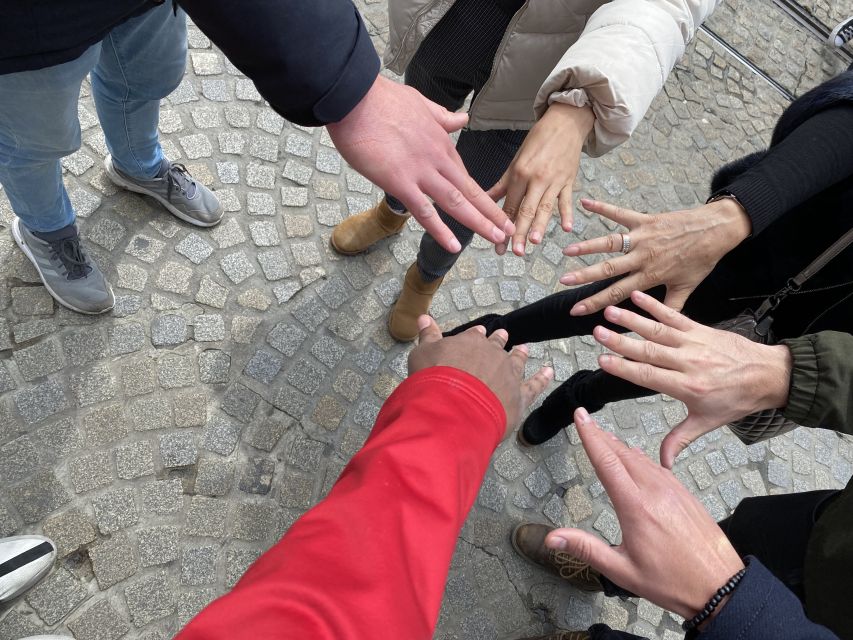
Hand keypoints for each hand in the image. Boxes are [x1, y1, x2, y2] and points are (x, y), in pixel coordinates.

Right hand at [327, 76, 513, 252]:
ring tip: (497, 238)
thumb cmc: (380, 99)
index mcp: (440, 141)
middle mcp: (436, 158)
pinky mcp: (400, 182)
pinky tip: (454, 246)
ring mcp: (420, 172)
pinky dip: (440, 231)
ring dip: (479, 222)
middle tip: (509, 229)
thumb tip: (461, 118)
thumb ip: (441, 115)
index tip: (490, 207)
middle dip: (492, 212)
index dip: (478, 193)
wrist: (355, 97)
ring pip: (456, 202)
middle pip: (470, 190)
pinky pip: (424, 212)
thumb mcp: (420, 103)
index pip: (463, 173)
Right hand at [408, 316, 552, 436]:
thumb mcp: (421, 353)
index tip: (480, 333)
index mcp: (470, 342)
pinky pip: (535, 385)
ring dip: (520, 354)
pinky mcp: (519, 395)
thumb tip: (424, 317)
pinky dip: (543, 378)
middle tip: (504, 336)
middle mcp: (492, 354)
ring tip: (524, 348)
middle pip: (497, 345)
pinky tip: (549, 372)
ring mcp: (508, 374)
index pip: (474, 336)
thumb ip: (427, 336)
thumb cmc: (433, 379)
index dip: (477, 335)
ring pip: (517, 361)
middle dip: (499, 340)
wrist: (452, 406)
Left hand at [489, 103, 593, 255]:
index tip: (498, 245)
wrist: (565, 122)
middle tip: (514, 252)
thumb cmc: (538, 141)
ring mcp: (554, 180)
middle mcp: (536, 178)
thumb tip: (483, 200)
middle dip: (518, 232)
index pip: (509, 205)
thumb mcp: (516, 160)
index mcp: (519, 173)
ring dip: (539, 225)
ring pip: (545, 207)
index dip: (504, 226)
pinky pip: (567, 199)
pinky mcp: (569, 180)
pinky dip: (567, 213)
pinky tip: (567, 228)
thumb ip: (502, 184)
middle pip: (525, 209)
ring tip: (533, 242)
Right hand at [546, 409, 744, 622]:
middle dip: (601, 434)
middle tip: (586, 420)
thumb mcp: (622, 571)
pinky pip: (658, 467)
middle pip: (622, 453)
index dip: (590, 436)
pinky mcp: (685, 494)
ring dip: (620, 445)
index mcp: (636, 507)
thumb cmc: (673, 582)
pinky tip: (636, 457)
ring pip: (641, 458)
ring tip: (605, 436)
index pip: (607, 461)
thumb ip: (586, 549)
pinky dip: (640, 457)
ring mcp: (673, 490)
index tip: (580, 416)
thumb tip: (553, 538)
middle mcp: (655, 491)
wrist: (722, 586)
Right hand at [560, 197, 751, 314]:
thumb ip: (671, 306)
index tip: (576, 310)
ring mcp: (643, 237)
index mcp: (650, 276)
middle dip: (584, 276)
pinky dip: (602, 207)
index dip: (594, 303)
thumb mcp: (687, 287)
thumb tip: (657, 325)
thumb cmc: (701, 259)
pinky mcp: (645, 220)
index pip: (616, 293)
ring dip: (587, 246)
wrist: (717, 231)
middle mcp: (643, 257)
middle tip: (563, 281)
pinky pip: (620, 213)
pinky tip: (585, 203)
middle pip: (608, 269)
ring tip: (567, 250)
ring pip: (610, 243)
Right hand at [593, 291, 791, 466]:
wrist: (769, 375)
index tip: (602, 361)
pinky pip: (674, 315)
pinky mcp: (700, 329)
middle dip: (621, 341)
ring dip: (632, 319)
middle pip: (648, 350)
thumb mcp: (708, 422)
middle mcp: (688, 362)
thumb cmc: (737, 399)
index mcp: (687, 386)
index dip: (624, 368)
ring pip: (657, 330)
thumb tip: (662, 463)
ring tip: (610, 311)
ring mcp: (694, 343)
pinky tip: (637, 296)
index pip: (648, 376)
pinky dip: (655, 305)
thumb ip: (680, 439)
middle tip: (598, 333)